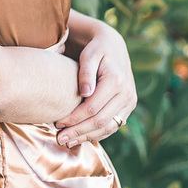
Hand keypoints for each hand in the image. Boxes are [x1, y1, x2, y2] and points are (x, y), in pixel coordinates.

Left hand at [55, 17, 135, 146]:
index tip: (57, 123)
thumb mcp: (89, 54)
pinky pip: (114, 125)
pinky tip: (82, 138)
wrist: (113, 45)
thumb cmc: (96, 49)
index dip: (74, 119)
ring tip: (68, 142)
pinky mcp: (128, 106)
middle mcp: (126, 93)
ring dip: (87, 137)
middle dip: (78, 132)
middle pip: (100, 121)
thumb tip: (84, 92)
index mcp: (116, 81)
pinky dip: (98, 134)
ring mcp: (129, 101)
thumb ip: (86, 72)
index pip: (92, 108)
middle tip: (60, 139)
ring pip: (108, 127)